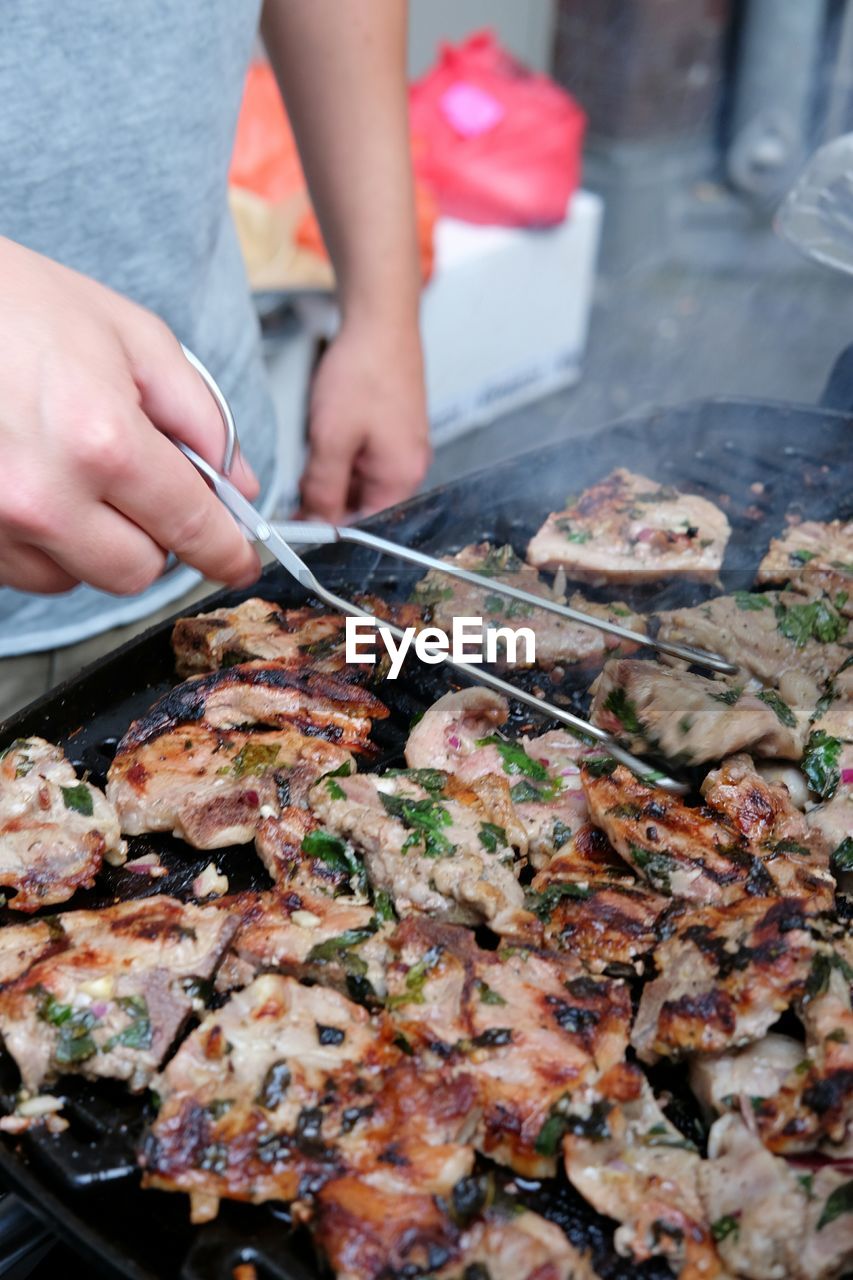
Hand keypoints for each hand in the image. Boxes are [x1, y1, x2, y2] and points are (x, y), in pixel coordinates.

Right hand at [0, 238, 260, 594]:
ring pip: (81, 579)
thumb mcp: (133, 339)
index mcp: (101, 440)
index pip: (191, 526)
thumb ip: (203, 418)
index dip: (226, 553)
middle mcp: (45, 495)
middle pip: (137, 571)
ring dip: (96, 542)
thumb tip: (240, 485)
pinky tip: (37, 485)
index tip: (238, 562)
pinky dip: (47, 543)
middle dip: (154, 537)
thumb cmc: (18, 306)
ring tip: (73, 473)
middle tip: (140, 487)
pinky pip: (30, 572)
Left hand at [299, 316, 430, 521]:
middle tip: (300, 478)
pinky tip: (329, 430)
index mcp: (401, 478)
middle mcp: (408, 468)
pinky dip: (341, 452)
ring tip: (320, 440)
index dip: (328, 530)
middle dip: (327, 497)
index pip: (363, 527)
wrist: (380, 319)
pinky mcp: (393, 431)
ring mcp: (402, 449)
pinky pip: (362, 457)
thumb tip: (314, 522)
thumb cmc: (366, 370)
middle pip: (361, 505)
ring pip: (358, 481)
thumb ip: (322, 488)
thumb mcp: (332, 438)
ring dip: (332, 472)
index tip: (298, 524)